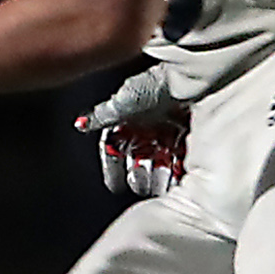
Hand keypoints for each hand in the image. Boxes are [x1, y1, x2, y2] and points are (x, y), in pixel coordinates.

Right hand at [79, 67, 186, 196]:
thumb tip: (81, 124)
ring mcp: (172, 133)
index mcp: (131, 118)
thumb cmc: (154, 87)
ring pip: (160, 162)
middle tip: (136, 187)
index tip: (114, 185)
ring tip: (155, 190)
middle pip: (140, 157)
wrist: (188, 83)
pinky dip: (176, 173)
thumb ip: (100, 116)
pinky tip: (174, 182)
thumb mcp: (119, 103)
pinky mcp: (194, 138)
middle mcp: (150, 126)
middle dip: (137, 175)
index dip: (114, 167)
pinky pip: (182, 161)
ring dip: (156, 177)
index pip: (117, 148)